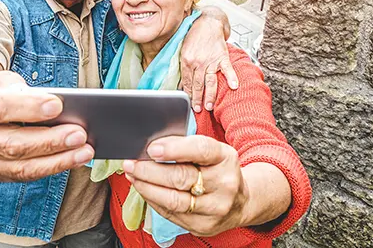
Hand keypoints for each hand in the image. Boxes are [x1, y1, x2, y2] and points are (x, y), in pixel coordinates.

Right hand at [0, 71, 93, 181]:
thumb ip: (18, 89)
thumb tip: (51, 106)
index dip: (28, 108)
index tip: (58, 106)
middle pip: (11, 145)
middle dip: (49, 141)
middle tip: (79, 134)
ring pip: (19, 168)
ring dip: (56, 161)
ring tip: (84, 151)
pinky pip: (23, 176)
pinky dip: (50, 168)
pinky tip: (72, 159)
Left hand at [122, 136, 247, 236]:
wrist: (241, 202)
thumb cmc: (218, 170)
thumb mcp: (212, 151)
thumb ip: (185, 145)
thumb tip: (152, 147)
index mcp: (226, 158)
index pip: (201, 150)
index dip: (174, 149)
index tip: (152, 149)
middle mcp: (224, 185)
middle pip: (182, 178)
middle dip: (150, 171)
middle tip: (132, 163)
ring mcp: (215, 209)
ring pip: (173, 200)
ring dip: (147, 188)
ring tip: (133, 176)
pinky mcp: (203, 226)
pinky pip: (171, 214)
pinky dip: (153, 200)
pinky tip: (144, 189)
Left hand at [181, 7, 238, 112]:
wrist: (207, 22)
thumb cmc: (194, 35)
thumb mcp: (183, 49)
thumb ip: (183, 66)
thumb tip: (182, 82)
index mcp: (186, 60)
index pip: (186, 82)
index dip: (187, 94)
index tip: (188, 102)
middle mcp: (198, 62)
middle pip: (197, 85)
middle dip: (197, 99)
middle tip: (197, 109)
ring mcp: (211, 60)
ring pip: (209, 81)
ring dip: (209, 95)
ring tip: (209, 106)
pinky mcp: (222, 57)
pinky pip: (227, 69)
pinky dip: (231, 78)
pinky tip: (234, 87)